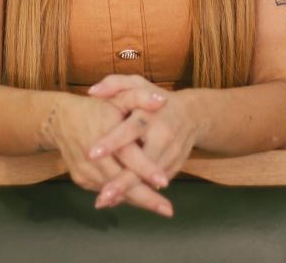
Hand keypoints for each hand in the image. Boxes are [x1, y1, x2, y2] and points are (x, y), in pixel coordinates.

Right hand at [38, 92, 173, 216]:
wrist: (61, 120)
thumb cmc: (95, 108)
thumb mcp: (118, 98)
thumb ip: (140, 97)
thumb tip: (161, 101)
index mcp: (106, 134)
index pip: (128, 156)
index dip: (146, 169)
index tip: (164, 181)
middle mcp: (94, 157)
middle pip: (123, 181)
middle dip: (146, 198)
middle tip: (167, 210)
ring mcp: (86, 171)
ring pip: (114, 191)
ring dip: (136, 199)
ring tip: (158, 207)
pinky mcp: (81, 179)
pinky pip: (105, 190)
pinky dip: (122, 195)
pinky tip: (139, 199)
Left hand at [86, 75, 203, 211]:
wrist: (193, 116)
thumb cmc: (156, 99)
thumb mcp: (137, 84)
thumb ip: (114, 84)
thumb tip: (92, 91)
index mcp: (152, 115)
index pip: (131, 129)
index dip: (113, 142)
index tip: (92, 153)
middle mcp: (164, 137)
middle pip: (143, 162)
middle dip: (123, 180)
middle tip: (102, 193)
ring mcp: (171, 155)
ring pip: (149, 179)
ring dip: (128, 192)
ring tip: (104, 201)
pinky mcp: (174, 168)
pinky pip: (154, 184)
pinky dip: (137, 193)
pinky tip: (118, 200)